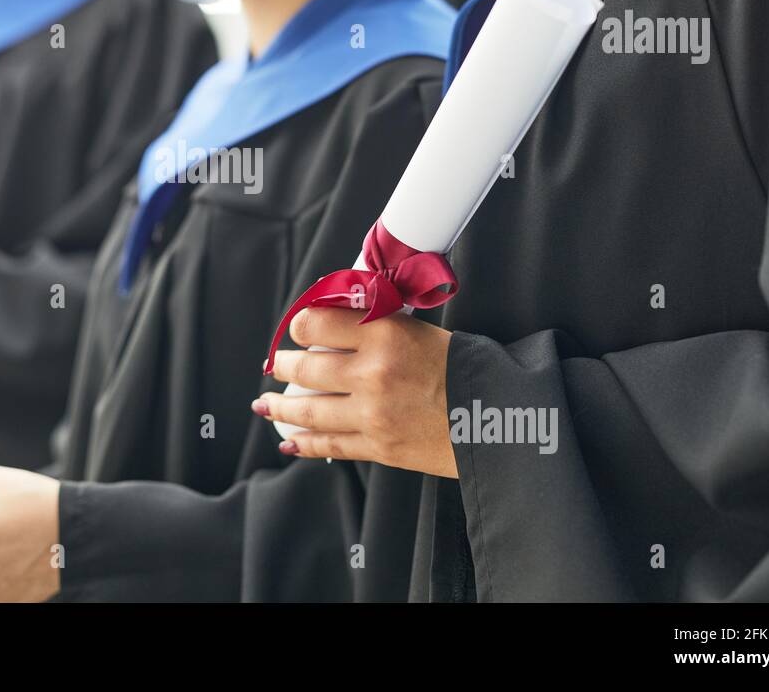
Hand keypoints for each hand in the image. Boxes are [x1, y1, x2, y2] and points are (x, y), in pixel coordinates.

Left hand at [258, 307, 456, 476]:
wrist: (502, 419)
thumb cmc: (467, 370)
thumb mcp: (422, 331)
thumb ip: (377, 327)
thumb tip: (337, 322)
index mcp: (386, 334)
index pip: (318, 321)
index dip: (300, 324)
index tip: (297, 327)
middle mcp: (373, 373)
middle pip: (306, 367)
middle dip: (282, 366)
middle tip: (275, 364)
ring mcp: (372, 413)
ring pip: (309, 410)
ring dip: (281, 407)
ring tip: (266, 404)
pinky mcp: (379, 446)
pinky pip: (329, 444)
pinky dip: (305, 443)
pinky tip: (289, 441)